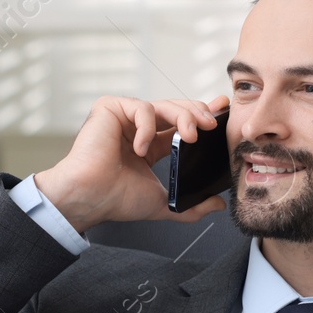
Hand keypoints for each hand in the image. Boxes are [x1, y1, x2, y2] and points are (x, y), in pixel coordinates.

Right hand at [34, 95, 229, 232]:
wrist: (91, 197)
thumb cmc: (116, 199)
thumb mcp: (163, 203)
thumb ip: (191, 207)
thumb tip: (218, 205)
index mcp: (149, 145)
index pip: (180, 124)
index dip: (201, 116)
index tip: (221, 114)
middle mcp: (137, 128)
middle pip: (175, 109)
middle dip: (197, 113)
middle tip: (211, 125)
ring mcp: (123, 117)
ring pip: (162, 104)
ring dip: (183, 116)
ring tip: (192, 134)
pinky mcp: (109, 108)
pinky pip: (140, 107)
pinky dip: (146, 126)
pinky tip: (141, 149)